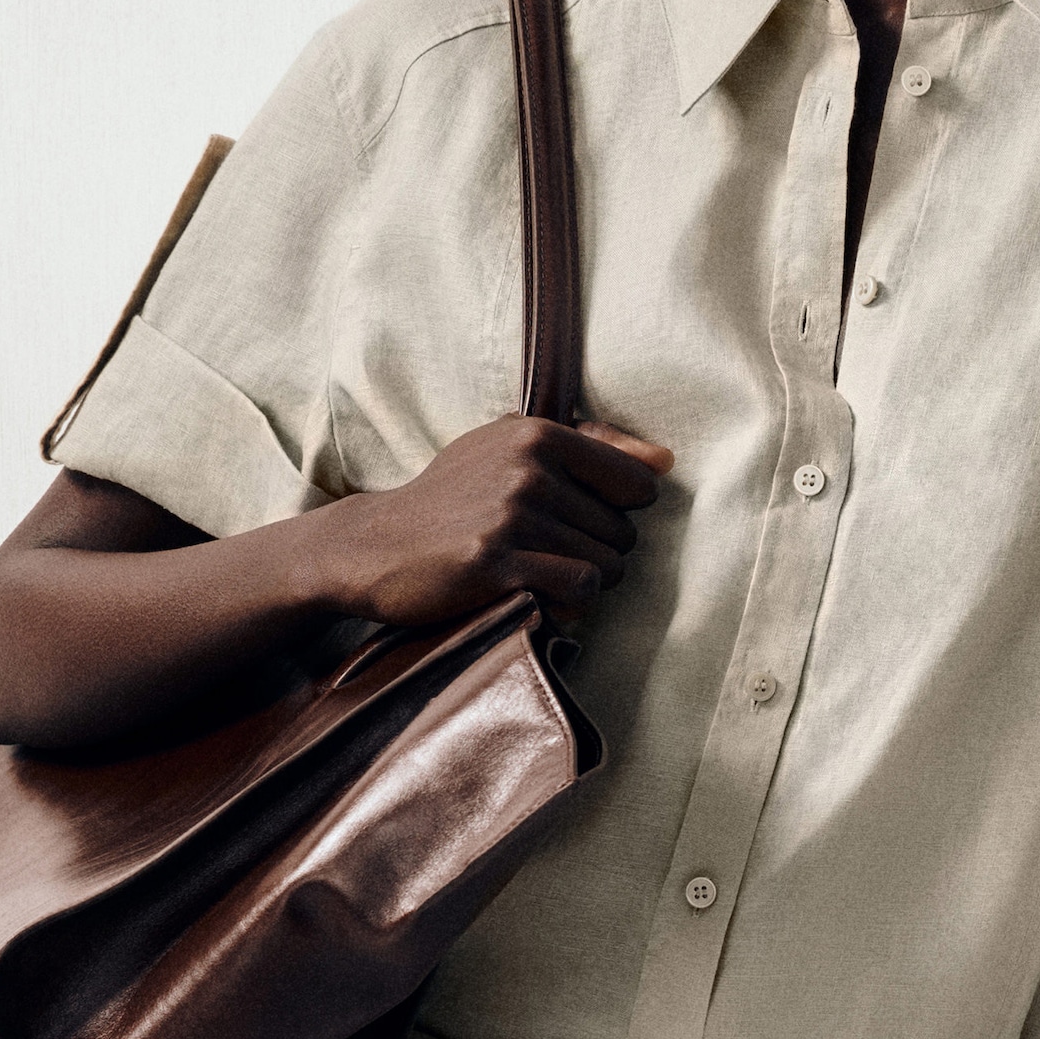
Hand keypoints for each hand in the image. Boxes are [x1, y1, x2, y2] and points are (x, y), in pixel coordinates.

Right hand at [310, 416, 671, 632]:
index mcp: (539, 434)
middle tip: (548, 555)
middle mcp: (529, 469)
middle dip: (597, 553)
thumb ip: (593, 447)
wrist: (374, 545)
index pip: (638, 484)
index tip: (578, 522)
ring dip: (584, 582)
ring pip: (608, 566)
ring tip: (542, 574)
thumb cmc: (453, 498)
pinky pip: (579, 588)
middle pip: (624, 533)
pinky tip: (538, 596)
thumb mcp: (510, 450)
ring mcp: (513, 515)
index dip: (618, 513)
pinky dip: (569, 603)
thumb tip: (665, 461)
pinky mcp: (498, 562)